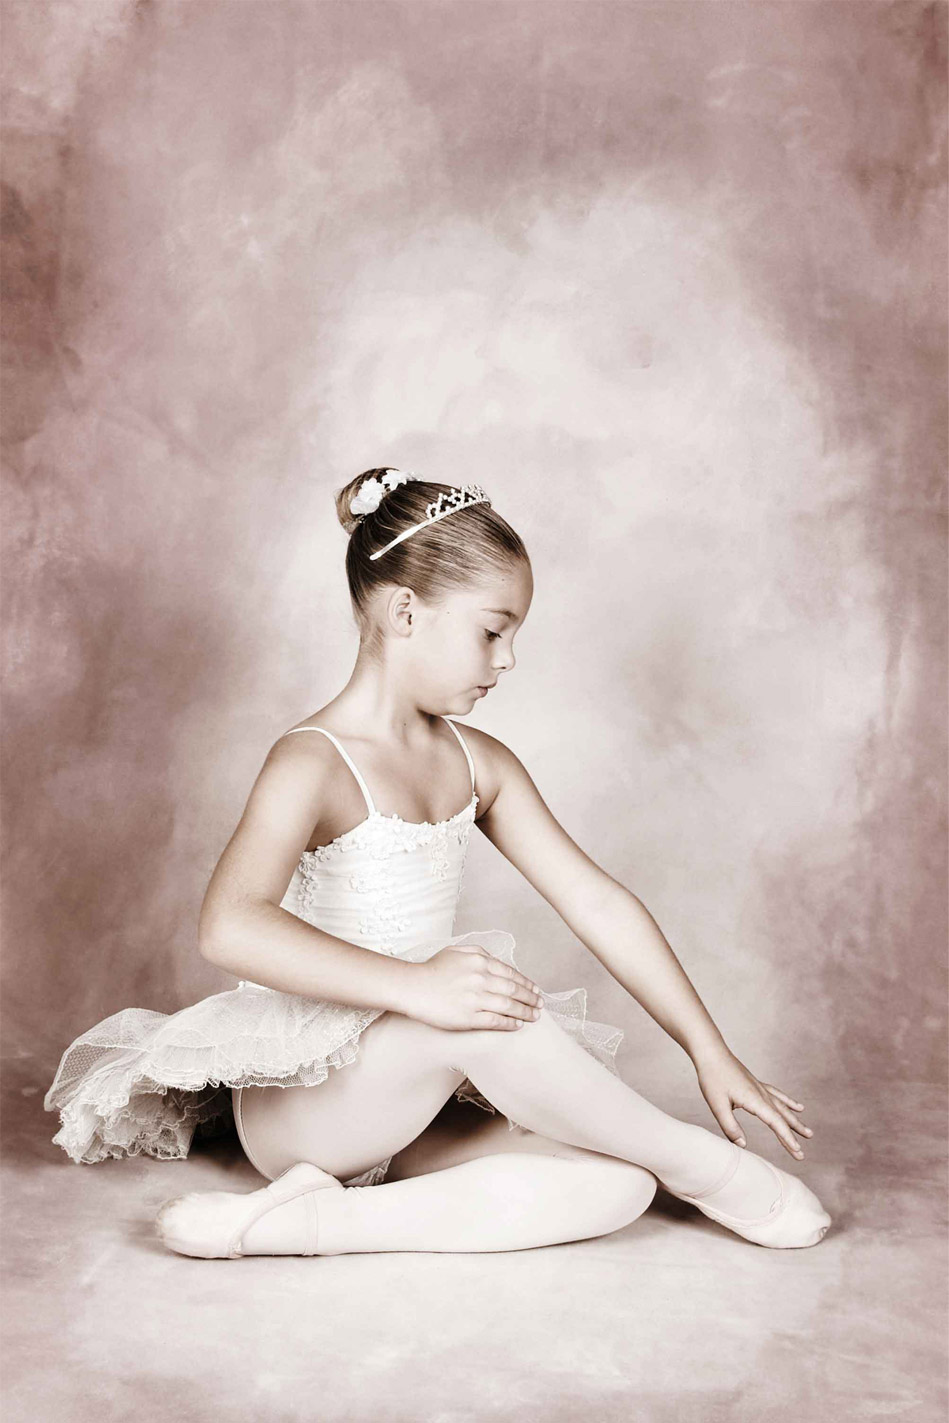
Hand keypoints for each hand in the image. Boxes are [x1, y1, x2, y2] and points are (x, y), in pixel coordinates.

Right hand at [406, 944, 543, 1031]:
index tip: (535, 990)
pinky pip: (495, 1021)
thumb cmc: (432, 969)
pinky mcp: (468, 1017)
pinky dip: (509, 1024)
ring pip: (508, 1006)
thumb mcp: (456, 951)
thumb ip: (478, 952)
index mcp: (479, 961)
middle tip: (540, 1004)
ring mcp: (475, 999)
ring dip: (525, 1012)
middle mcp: (480, 978)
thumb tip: (496, 959)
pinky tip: (517, 1025)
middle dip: (531, 998)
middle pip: (514, 990)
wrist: (412, 987)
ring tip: (534, 1016)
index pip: (511, 973)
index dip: (526, 983)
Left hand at [693, 1046, 814, 1159]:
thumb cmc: (712, 1078)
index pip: (775, 1122)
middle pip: (782, 1117)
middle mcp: (761, 1093)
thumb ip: (730, 1127)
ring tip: (808, 1133)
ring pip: (783, 1107)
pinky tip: (798, 1107)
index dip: (787, 1138)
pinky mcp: (756, 1084)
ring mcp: (760, 1088)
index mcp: (754, 1100)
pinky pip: (778, 1095)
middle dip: (793, 1136)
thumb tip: (743, 1146)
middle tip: (802, 1154)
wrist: (711, 1053)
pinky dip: (789, 1102)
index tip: (798, 1152)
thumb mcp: (717, 1105)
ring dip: (795, 1121)